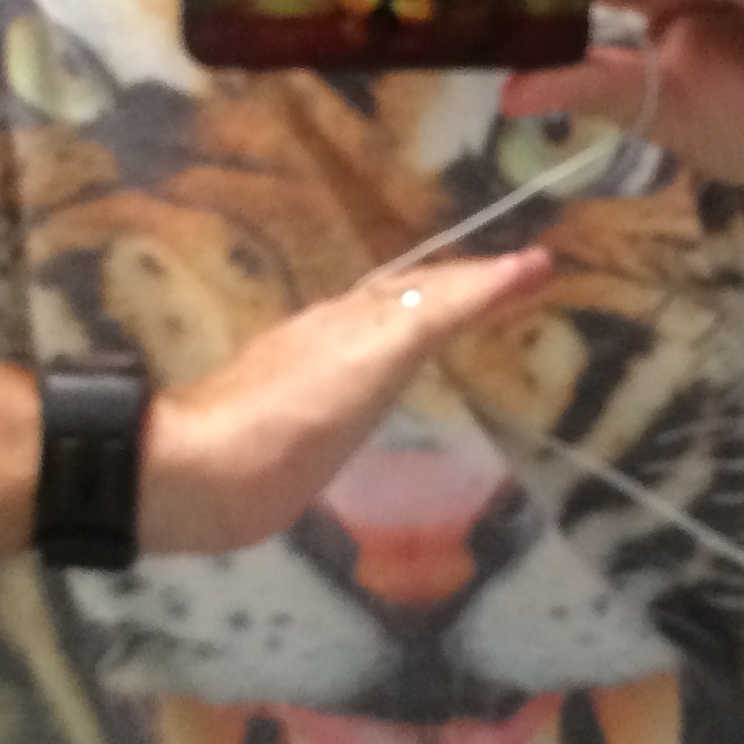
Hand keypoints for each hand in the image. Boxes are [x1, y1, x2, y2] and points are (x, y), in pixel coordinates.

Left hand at [139, 247, 554, 553]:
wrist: (201, 478)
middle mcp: (337, 332)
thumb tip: (516, 265)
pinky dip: (399, 362)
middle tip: (513, 285)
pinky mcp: (299, 420)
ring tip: (467, 322)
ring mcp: (313, 373)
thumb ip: (441, 313)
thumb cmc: (295, 419)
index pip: (437, 283)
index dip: (490, 275)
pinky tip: (394, 383)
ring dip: (429, 319)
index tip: (543, 265)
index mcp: (359, 315)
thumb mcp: (376, 357)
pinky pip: (365, 372)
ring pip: (383, 329)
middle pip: (407, 296)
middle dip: (460, 287)